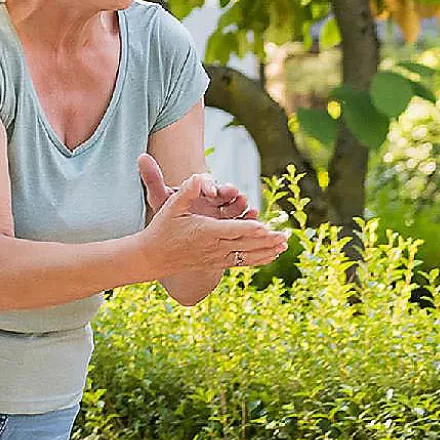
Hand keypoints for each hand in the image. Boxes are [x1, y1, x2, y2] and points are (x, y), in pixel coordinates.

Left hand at [138, 153, 259, 222]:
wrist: (178, 235)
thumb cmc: (170, 214)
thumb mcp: (160, 198)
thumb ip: (153, 179)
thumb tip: (140, 157)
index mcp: (197, 189)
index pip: (203, 183)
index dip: (206, 185)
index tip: (208, 189)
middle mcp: (213, 197)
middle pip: (223, 192)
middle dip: (229, 192)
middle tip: (233, 192)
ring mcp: (225, 211)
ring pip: (235, 205)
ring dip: (242, 204)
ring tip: (246, 204)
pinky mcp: (233, 224)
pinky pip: (242, 221)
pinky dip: (249, 219)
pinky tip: (255, 218)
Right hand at [138, 167, 286, 275]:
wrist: (154, 257)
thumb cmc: (163, 228)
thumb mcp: (171, 206)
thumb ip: (187, 191)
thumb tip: (199, 177)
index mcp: (205, 231)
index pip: (232, 231)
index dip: (250, 229)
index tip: (266, 228)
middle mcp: (214, 246)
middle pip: (245, 244)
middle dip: (267, 240)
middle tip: (286, 236)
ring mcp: (218, 256)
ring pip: (247, 255)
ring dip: (268, 250)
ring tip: (285, 246)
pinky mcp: (219, 262)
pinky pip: (243, 262)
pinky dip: (259, 259)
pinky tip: (272, 256)